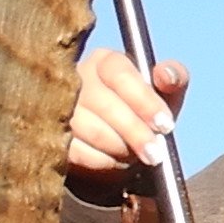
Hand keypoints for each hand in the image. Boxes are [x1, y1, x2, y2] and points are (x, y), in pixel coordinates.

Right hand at [66, 42, 187, 181]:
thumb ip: (175, 78)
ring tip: (134, 156)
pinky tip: (113, 161)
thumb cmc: (141, 114)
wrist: (117, 149)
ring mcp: (57, 105)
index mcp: (105, 61)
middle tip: (155, 153)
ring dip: (119, 148)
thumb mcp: (164, 95)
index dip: (144, 100)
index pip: (119, 73)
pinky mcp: (49, 134)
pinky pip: (76, 151)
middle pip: (104, 103)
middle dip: (135, 132)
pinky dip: (101, 161)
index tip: (164, 125)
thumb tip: (166, 75)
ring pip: (89, 129)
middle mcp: (76, 77)